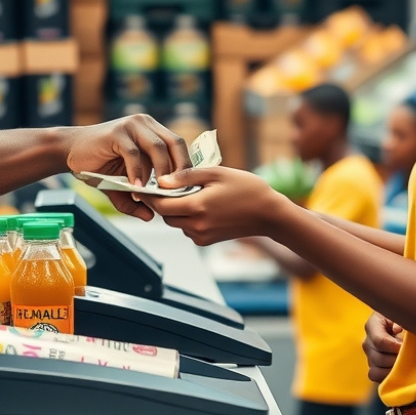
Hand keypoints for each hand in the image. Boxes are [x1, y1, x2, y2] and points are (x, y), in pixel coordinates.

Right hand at [65, 114, 189, 220]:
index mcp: (152, 131)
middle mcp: (145, 124)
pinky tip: (136, 187)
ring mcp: (131, 126)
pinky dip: (138, 172)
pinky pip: (134, 153)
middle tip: (175, 193)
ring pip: (158, 148)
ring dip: (161, 172)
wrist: (69, 151)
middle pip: (174, 144)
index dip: (185, 167)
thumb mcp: (120, 185)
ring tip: (158, 193)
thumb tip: (150, 217)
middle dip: (179, 170)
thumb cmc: (98, 164)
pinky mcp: (117, 133)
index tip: (184, 190)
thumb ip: (135, 200)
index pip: (178, 146)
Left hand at [146, 166, 293, 244]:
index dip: (150, 196)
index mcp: (197, 207)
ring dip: (176, 209)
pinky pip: (187, 228)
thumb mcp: (216, 173)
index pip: (161, 205)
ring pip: (176, 223)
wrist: (269, 214)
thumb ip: (187, 176)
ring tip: (188, 192)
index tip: (145, 185)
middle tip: (166, 185)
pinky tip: (201, 204)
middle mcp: (197, 225)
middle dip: (163, 202)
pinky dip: (187, 217)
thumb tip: (162, 180)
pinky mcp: (206, 241)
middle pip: (166, 216)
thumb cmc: (246, 188)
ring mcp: (201, 236)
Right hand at [363, 312, 403, 382]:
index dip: (394, 347)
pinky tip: (398, 373)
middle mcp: (367, 342)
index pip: (379, 341)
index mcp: (372, 326)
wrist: (400, 327)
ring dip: (391, 371)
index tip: (406, 347)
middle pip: (378, 358)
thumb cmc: (401, 319)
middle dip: (395, 360)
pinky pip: (376, 377)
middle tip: (409, 359)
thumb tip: (397, 329)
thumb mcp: (400, 314)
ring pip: (375, 370)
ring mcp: (369, 356)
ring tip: (403, 366)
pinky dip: (387, 377)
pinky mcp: (374, 367)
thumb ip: (399, 320)